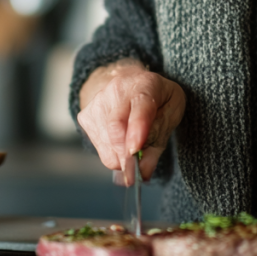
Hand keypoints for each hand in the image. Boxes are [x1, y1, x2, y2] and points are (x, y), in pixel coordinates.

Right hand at [77, 59, 185, 185]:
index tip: (135, 150)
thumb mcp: (171, 114)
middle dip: (126, 156)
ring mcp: (98, 101)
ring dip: (120, 157)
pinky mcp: (86, 115)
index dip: (138, 128)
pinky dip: (111, 153)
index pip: (141, 104)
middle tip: (136, 173)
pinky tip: (120, 141)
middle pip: (116, 127)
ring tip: (133, 148)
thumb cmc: (157, 100)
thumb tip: (143, 172)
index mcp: (147, 83)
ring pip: (106, 143)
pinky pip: (97, 146)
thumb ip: (158, 141)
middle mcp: (118, 88)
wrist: (131, 82)